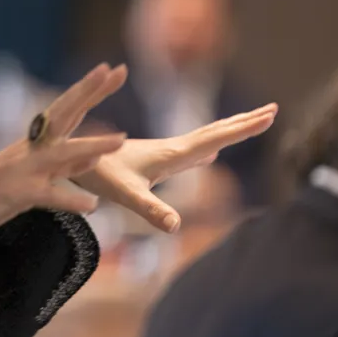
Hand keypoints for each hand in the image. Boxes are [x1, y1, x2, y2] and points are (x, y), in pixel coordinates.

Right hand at [0, 63, 128, 237]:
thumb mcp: (38, 174)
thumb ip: (67, 166)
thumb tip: (95, 156)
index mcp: (38, 142)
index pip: (68, 110)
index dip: (90, 90)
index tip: (113, 69)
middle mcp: (33, 148)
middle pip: (63, 114)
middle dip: (87, 92)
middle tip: (112, 71)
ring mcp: (25, 169)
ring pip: (61, 154)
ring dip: (91, 145)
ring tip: (121, 139)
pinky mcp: (18, 193)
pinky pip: (48, 196)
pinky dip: (69, 199)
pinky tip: (91, 205)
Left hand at [71, 104, 278, 232]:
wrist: (64, 156)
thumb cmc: (94, 174)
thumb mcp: (125, 195)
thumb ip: (150, 209)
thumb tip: (176, 226)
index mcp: (169, 154)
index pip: (214, 138)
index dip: (242, 129)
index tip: (270, 113)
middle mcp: (168, 149)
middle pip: (213, 132)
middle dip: (243, 123)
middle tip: (273, 109)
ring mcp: (160, 153)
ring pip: (200, 138)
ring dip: (227, 131)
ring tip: (249, 125)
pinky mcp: (151, 160)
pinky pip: (187, 148)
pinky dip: (207, 145)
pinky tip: (209, 151)